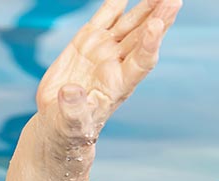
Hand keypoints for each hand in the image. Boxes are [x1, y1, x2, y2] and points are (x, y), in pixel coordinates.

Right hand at [35, 0, 180, 145]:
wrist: (59, 122)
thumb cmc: (71, 130)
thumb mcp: (72, 125)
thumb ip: (74, 110)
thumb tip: (71, 91)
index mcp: (119, 85)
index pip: (141, 61)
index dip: (150, 43)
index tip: (157, 24)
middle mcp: (117, 64)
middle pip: (144, 37)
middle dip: (160, 17)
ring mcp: (104, 51)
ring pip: (130, 24)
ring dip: (147, 7)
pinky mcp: (88, 41)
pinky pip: (106, 17)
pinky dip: (116, 3)